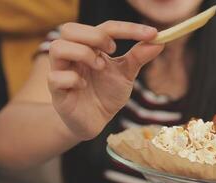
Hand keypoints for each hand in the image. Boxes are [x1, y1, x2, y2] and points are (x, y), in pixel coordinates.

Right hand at [48, 21, 163, 139]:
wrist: (95, 121)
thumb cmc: (107, 94)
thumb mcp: (126, 74)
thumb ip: (139, 57)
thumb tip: (160, 41)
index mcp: (91, 47)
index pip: (105, 28)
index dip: (129, 29)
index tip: (152, 34)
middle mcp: (74, 56)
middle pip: (70, 29)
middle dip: (94, 36)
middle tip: (113, 50)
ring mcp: (62, 72)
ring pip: (58, 47)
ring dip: (83, 54)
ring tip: (99, 67)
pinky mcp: (57, 92)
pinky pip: (56, 77)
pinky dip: (73, 79)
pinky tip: (84, 87)